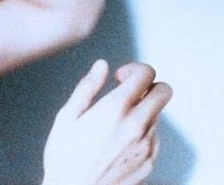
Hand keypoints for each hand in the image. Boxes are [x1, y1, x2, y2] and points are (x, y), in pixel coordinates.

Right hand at [42, 60, 172, 184]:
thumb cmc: (65, 157)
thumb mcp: (67, 117)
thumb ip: (87, 87)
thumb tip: (101, 66)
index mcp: (116, 109)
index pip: (146, 74)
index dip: (134, 69)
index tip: (119, 77)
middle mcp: (138, 126)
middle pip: (164, 91)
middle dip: (147, 85)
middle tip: (127, 92)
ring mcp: (147, 146)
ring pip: (158, 114)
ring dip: (143, 109)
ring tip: (115, 121)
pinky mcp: (149, 162)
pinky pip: (154, 136)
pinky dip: (142, 130)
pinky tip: (119, 139)